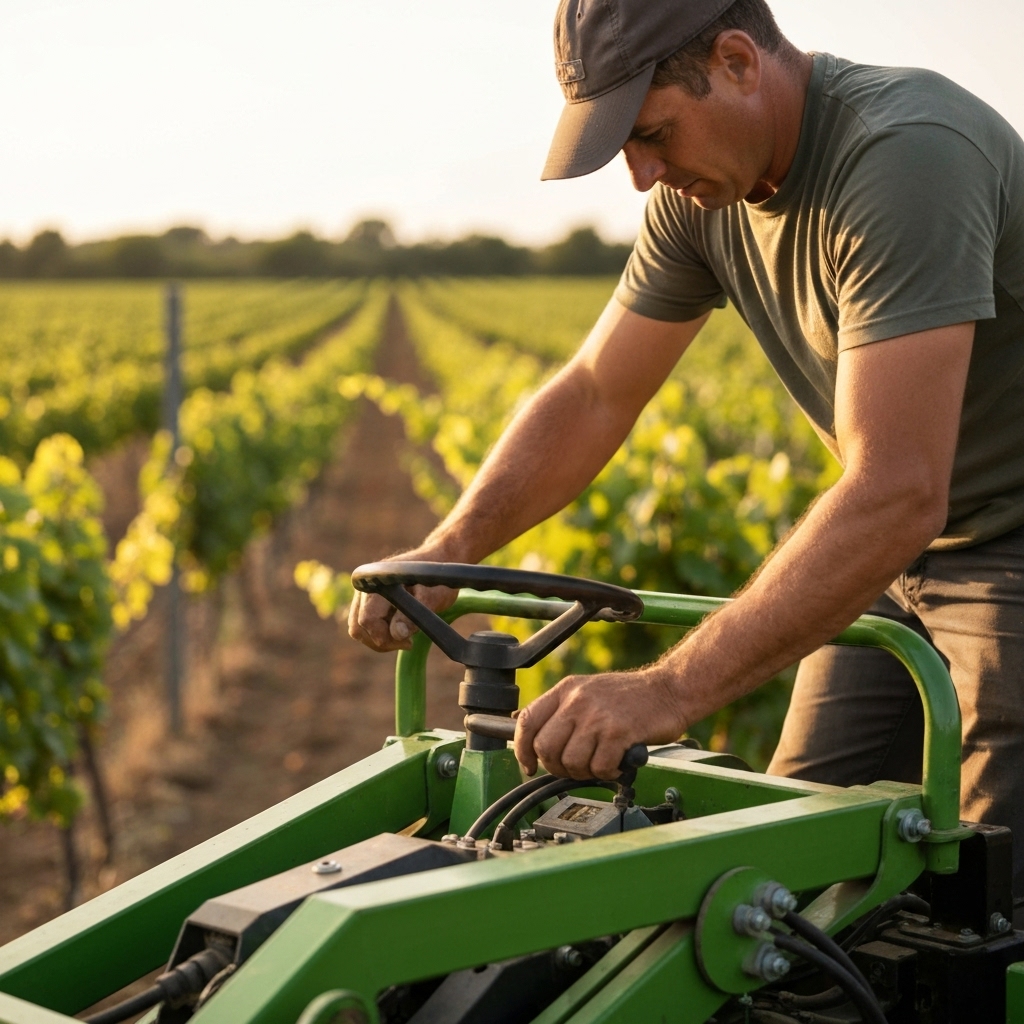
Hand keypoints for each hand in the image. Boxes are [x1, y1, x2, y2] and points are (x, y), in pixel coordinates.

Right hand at [348, 549, 459, 651]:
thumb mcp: (432, 599)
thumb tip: (396, 634)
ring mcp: (363, 593)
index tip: (408, 642)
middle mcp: (366, 587)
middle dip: (381, 641)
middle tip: (408, 642)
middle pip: (357, 627)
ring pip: (357, 628)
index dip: (385, 638)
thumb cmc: (437, 580)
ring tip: (405, 634)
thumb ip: (413, 616)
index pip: (368, 620)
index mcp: (379, 583)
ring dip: (379, 638)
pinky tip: (399, 627)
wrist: (437, 563)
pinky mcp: (366, 600)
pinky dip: (378, 632)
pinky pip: (363, 623)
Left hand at [513, 668, 686, 780]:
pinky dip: (608, 773)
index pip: (526, 721)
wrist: (669, 689)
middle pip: (545, 748)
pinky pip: (599, 767)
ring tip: (600, 764)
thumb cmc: (630, 697)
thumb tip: (536, 740)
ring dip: (585, 772)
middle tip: (575, 768)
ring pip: (571, 762)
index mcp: (566, 690)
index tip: (528, 765)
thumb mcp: (588, 692)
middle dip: (557, 767)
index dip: (522, 749)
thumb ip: (563, 712)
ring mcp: (598, 716)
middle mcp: (577, 700)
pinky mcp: (619, 732)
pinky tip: (617, 763)